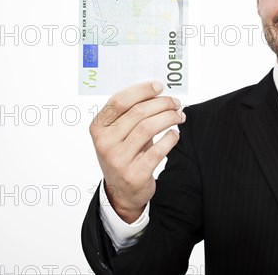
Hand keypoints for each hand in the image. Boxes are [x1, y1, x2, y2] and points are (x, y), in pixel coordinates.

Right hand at [90, 81, 184, 222]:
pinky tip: (175, 134)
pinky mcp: (135, 174)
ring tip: (179, 115)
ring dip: (169, 117)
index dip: (142, 90)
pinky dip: (171, 138)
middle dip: (162, 103)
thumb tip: (157, 90)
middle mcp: (105, 143)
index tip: (159, 85)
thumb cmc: (124, 153)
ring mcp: (118, 160)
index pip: (119, 100)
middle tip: (176, 103)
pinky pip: (159, 150)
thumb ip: (131, 113)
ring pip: (149, 127)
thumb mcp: (119, 133)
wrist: (122, 192)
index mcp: (98, 128)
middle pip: (138, 112)